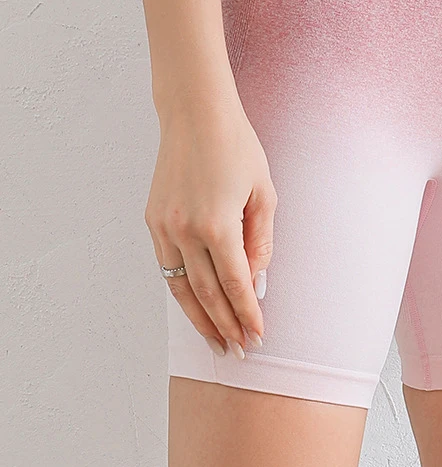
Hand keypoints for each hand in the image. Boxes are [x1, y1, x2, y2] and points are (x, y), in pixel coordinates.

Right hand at [144, 101, 276, 356]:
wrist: (196, 116)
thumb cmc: (237, 148)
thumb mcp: (263, 193)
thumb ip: (260, 240)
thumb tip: (256, 278)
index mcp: (218, 224)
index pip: (236, 284)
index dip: (247, 314)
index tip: (257, 336)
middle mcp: (185, 231)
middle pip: (206, 294)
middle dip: (224, 326)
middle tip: (238, 350)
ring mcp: (163, 226)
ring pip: (180, 287)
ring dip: (199, 318)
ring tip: (215, 341)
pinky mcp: (152, 220)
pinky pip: (167, 266)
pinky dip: (181, 291)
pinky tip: (194, 305)